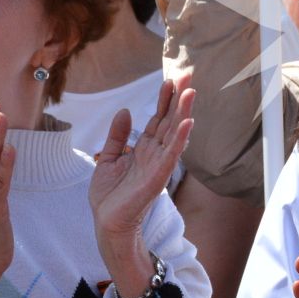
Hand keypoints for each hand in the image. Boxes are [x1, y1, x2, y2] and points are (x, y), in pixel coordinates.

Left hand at [91, 77, 194, 241]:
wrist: (107, 222)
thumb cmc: (109, 196)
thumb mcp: (108, 158)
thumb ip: (118, 136)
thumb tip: (125, 111)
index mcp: (144, 148)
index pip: (158, 119)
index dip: (164, 99)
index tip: (171, 79)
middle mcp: (155, 153)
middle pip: (170, 120)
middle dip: (179, 98)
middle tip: (188, 75)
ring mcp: (159, 164)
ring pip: (174, 133)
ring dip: (183, 112)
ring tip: (191, 91)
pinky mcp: (158, 177)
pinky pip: (171, 154)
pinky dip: (180, 138)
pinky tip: (188, 122)